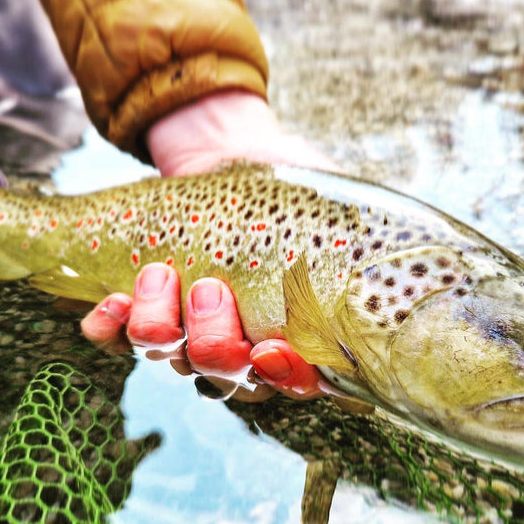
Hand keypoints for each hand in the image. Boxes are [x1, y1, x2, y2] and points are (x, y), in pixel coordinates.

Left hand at [81, 90, 332, 400]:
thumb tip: (414, 251)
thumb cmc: (287, 180)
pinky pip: (117, 337)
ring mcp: (189, 326)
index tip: (272, 351)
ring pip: (169, 358)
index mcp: (294, 327)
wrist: (225, 144)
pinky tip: (109, 305)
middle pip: (225, 376)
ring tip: (160, 275)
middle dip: (213, 344)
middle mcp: (241, 339)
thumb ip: (362, 236)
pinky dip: (109, 327)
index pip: (296, 379)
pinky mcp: (143, 304)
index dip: (285, 378)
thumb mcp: (332, 203)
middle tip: (211, 292)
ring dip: (160, 327)